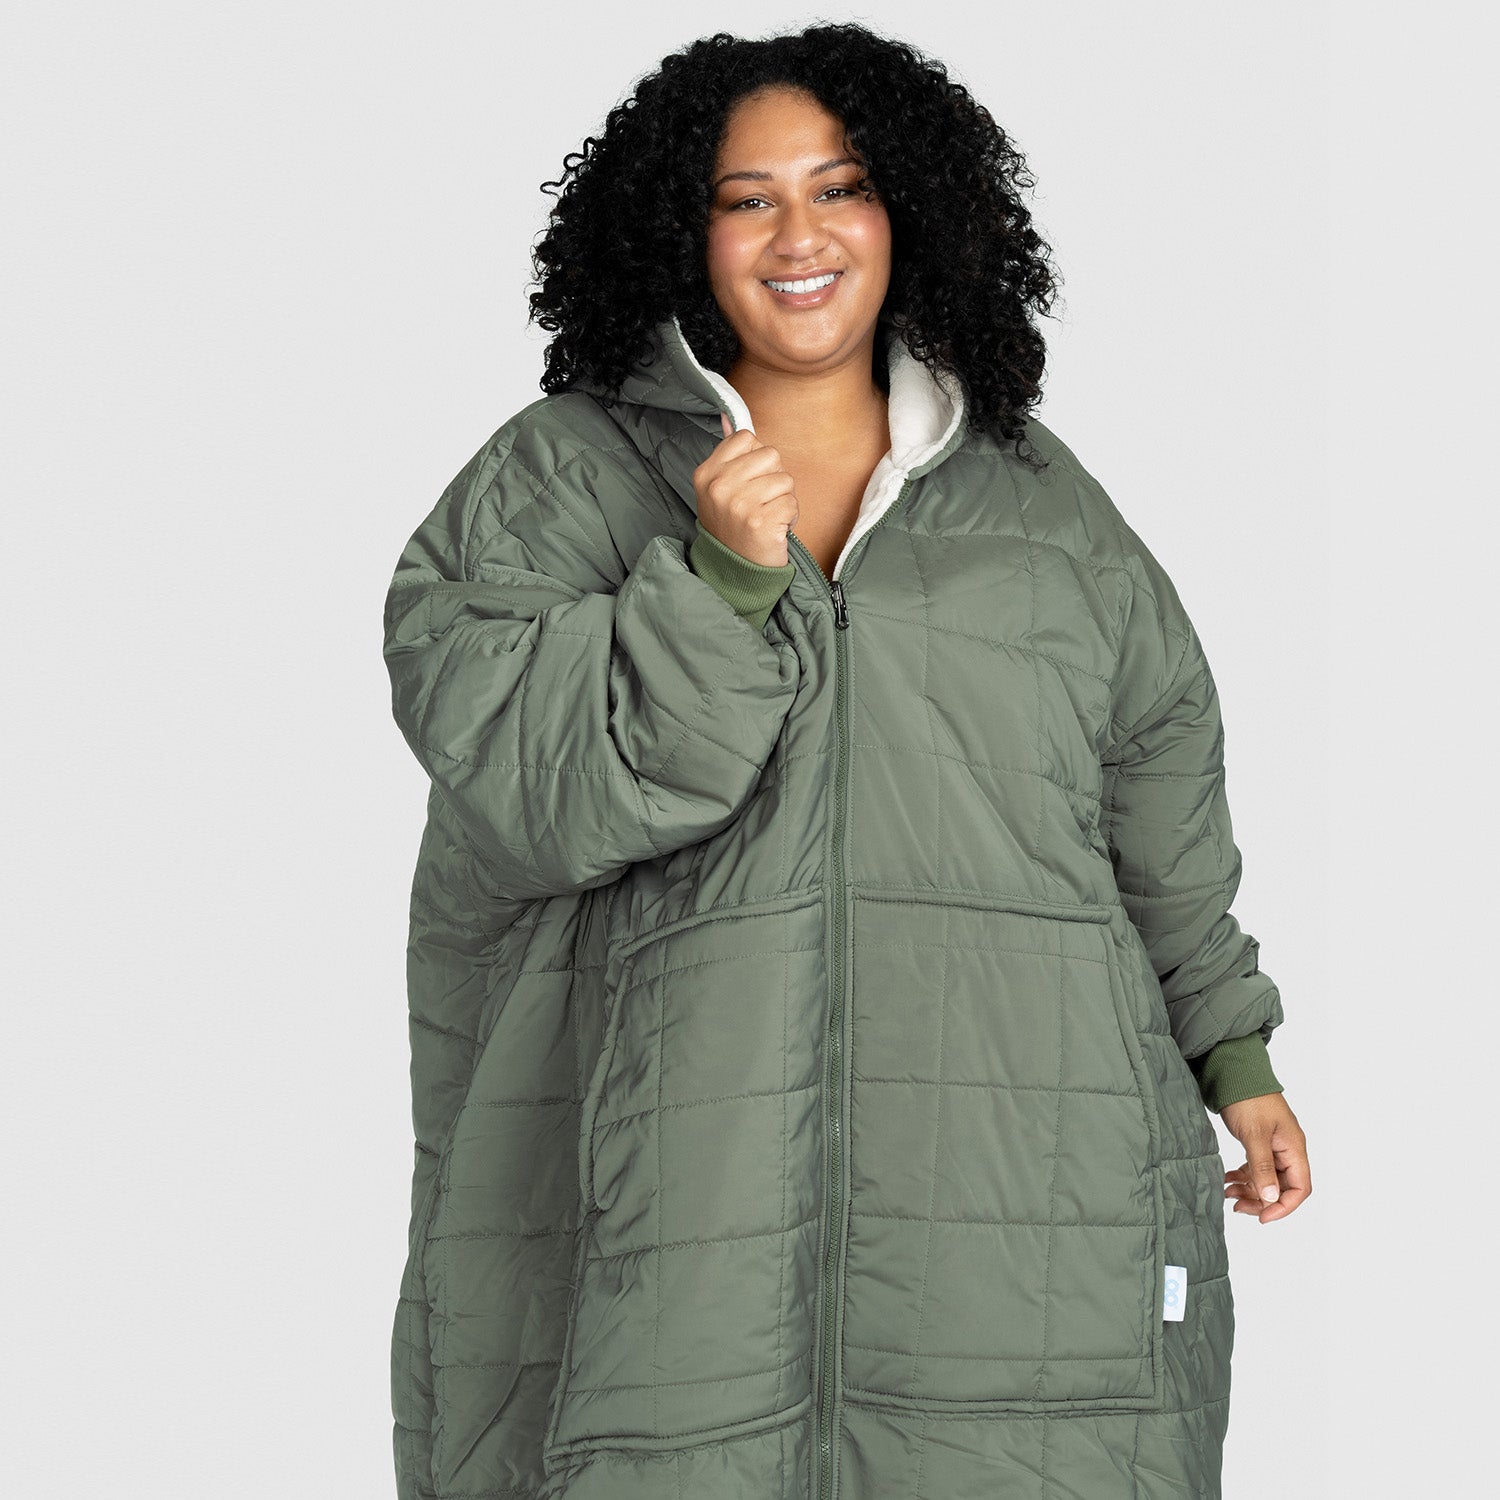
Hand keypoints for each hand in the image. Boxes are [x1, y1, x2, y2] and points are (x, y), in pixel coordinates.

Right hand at [691, 411, 799, 567]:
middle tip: (760, 502)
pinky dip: (790, 517)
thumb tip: (728, 418)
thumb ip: (727, 453)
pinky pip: (792, 503)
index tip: (748, 480)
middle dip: (773, 477)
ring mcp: (739, 506)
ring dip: (783, 499)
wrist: (734, 569)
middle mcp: (719, 488)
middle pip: (770, 454)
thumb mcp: (718, 487)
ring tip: (767, 515)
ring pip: (785, 479)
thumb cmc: (732, 525)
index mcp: (707, 474)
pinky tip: (774, 529)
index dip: (755, 457)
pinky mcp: (761, 522)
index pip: (746, 438)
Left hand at [1220, 1092, 1310, 1222]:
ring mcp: (1273, 1146)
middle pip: (1282, 1187)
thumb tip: (1271, 1198)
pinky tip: (1228, 1179)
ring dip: (1250, 1190)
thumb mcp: (1254, 1134)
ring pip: (1267, 1179)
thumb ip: (1262, 1167)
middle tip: (1238, 1206)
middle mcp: (1287, 1149)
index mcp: (1294, 1148)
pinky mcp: (1258, 1142)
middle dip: (1262, 1200)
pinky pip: (1256, 1168)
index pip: (1300, 1188)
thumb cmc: (1248, 1098)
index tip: (1262, 1217)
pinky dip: (1243, 1176)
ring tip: (1228, 1193)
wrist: (1233, 1072)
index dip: (1283, 1206)